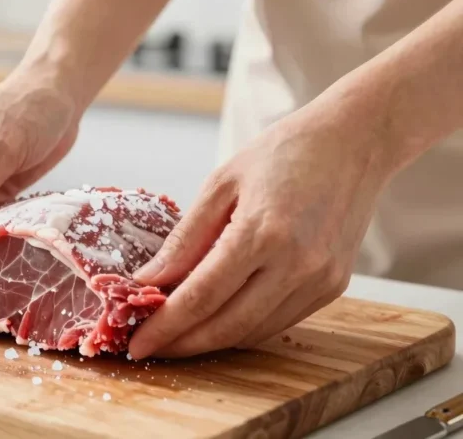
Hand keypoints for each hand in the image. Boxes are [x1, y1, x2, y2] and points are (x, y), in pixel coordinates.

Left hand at [128, 104, 393, 358]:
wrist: (354, 143)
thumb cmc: (284, 153)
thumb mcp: (221, 184)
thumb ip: (184, 239)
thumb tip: (149, 281)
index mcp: (262, 231)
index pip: (201, 296)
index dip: (165, 326)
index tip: (137, 343)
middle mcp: (296, 264)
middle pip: (227, 326)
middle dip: (182, 344)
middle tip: (150, 348)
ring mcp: (319, 280)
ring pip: (253, 333)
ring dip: (211, 342)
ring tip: (178, 335)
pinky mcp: (333, 288)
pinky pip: (278, 323)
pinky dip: (242, 329)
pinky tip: (218, 319)